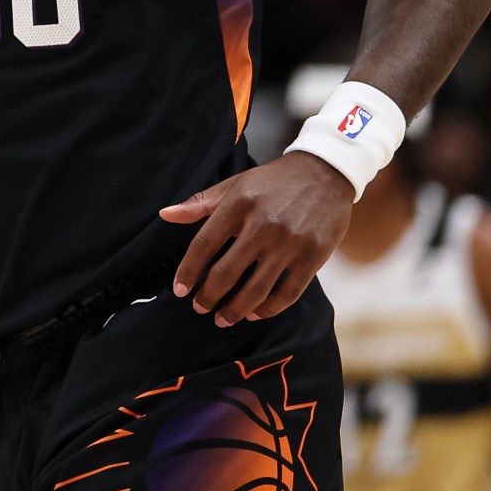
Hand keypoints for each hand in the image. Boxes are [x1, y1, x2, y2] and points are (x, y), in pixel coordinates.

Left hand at [159, 152, 353, 324]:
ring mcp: (289, 243)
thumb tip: (165, 214)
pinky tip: (254, 313)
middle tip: (200, 307)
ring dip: (235, 310)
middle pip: (226, 273)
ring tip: (223, 318)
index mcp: (238, 205)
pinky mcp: (313, 256)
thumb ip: (200, 203)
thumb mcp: (235, 184)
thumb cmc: (273, 181)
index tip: (179, 289)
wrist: (325, 171)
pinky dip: (269, 309)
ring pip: (256, 289)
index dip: (188, 271)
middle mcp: (262, 225)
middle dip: (208, 296)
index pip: (204, 245)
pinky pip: (288, 293)